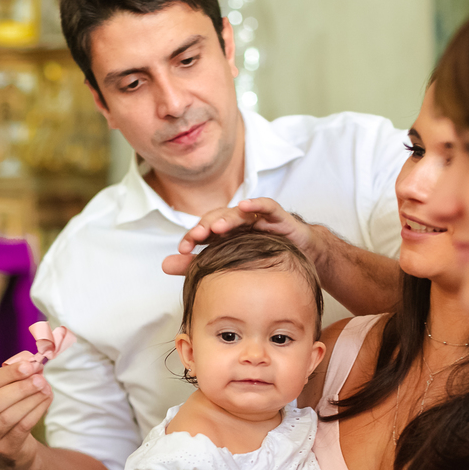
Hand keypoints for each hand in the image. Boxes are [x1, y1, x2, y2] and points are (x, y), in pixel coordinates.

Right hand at [0, 357, 52, 469]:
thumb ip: (14, 378)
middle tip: (39, 379)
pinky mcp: (3, 449)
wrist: (13, 447)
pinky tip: (46, 401)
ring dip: (29, 400)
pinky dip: (35, 412)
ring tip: (45, 389)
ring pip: (7, 417)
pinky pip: (21, 428)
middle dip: (19, 388)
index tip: (29, 365)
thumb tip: (33, 364)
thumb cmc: (7, 412)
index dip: (8, 374)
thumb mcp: (5, 394)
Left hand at [161, 197, 323, 275]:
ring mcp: (259, 218)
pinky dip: (256, 204)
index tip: (183, 249)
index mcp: (226, 234)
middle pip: (219, 218)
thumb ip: (197, 265)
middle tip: (196, 237)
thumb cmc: (265, 259)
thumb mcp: (230, 264)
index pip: (205, 231)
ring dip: (227, 218)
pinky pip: (266, 206)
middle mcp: (239, 223)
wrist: (304, 257)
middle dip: (206, 227)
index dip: (193, 237)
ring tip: (216, 228)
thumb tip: (164, 265)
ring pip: (239, 214)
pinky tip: (245, 205)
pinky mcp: (278, 217)